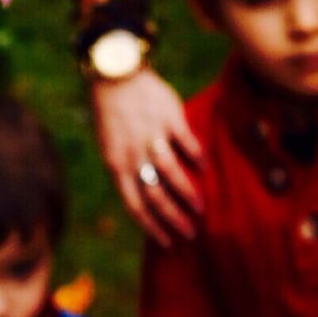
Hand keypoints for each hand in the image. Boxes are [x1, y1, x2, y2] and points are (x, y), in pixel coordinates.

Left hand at [89, 67, 204, 246]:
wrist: (114, 73)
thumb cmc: (112, 113)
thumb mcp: (111, 147)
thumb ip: (127, 170)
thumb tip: (146, 195)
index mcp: (116, 165)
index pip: (134, 205)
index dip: (151, 227)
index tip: (167, 243)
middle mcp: (133, 155)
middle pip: (155, 196)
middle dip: (173, 219)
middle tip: (191, 234)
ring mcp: (151, 137)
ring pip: (172, 174)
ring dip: (187, 194)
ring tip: (201, 209)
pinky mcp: (169, 118)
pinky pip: (186, 143)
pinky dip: (196, 157)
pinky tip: (205, 169)